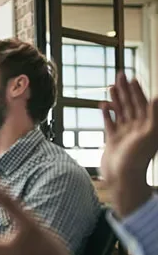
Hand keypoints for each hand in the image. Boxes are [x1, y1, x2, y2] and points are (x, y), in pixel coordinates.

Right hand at [100, 73, 156, 216]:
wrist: (121, 179)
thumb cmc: (136, 160)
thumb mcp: (148, 136)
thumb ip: (153, 116)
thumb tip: (155, 97)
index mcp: (147, 126)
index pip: (142, 103)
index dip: (137, 91)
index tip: (131, 79)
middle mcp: (136, 128)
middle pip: (130, 104)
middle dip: (125, 90)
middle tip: (119, 75)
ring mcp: (124, 134)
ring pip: (120, 112)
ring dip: (115, 99)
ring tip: (110, 87)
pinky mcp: (113, 140)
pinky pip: (110, 123)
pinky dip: (107, 113)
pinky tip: (103, 105)